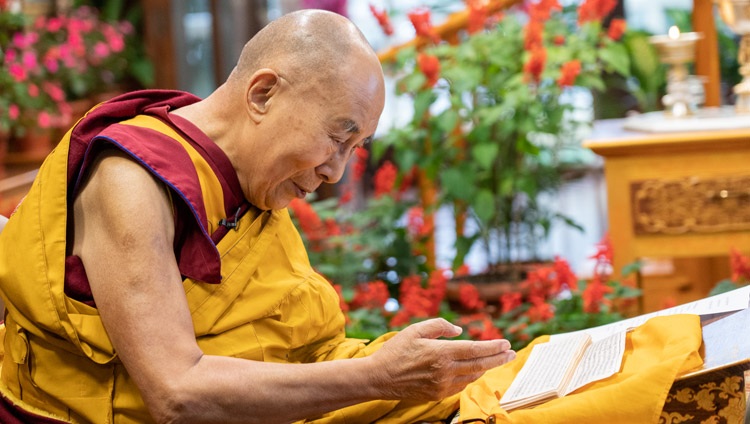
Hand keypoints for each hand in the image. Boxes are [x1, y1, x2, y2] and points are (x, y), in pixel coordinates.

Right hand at [368, 318, 515, 400]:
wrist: (378, 378)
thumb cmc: (395, 351)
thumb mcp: (415, 330)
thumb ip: (439, 326)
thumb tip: (459, 331)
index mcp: (441, 353)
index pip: (475, 350)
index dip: (493, 347)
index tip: (506, 343)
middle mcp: (445, 371)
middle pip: (479, 365)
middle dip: (498, 359)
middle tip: (511, 353)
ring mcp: (442, 385)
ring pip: (472, 377)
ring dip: (486, 368)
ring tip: (496, 360)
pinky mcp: (438, 395)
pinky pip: (461, 385)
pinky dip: (471, 377)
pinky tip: (475, 371)